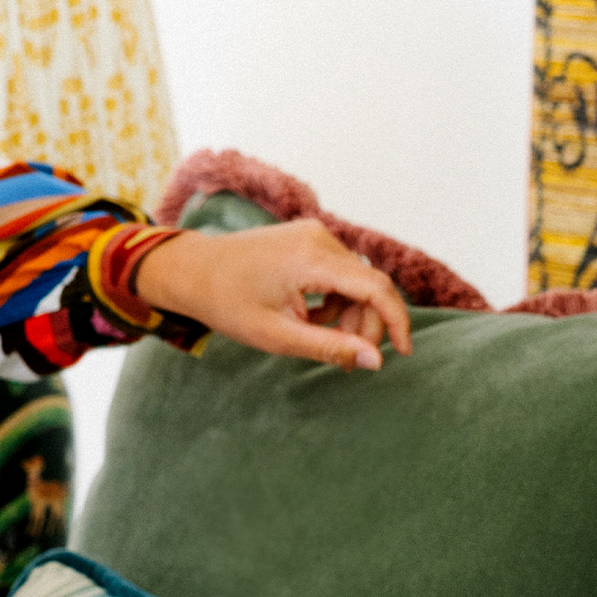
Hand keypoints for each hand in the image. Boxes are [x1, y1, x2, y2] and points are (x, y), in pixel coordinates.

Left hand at [136, 218, 412, 370]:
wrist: (193, 270)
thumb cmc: (228, 303)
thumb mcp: (278, 335)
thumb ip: (330, 347)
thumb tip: (376, 361)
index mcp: (312, 259)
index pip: (377, 288)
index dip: (396, 322)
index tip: (403, 354)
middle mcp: (320, 238)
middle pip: (369, 287)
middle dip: (365, 326)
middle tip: (345, 360)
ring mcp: (315, 234)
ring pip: (356, 282)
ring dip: (348, 315)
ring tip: (315, 336)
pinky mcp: (309, 239)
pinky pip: (340, 273)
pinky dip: (334, 300)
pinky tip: (309, 316)